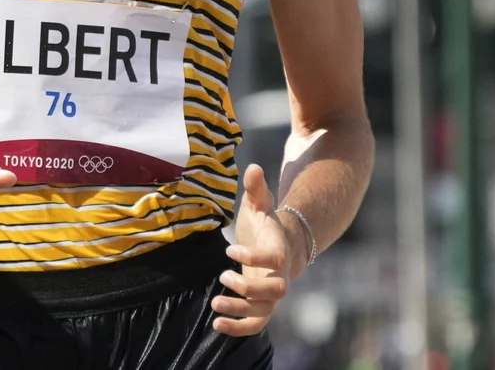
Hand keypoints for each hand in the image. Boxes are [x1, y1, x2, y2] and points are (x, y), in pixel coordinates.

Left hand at [214, 164, 297, 335]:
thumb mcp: (259, 205)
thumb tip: (252, 167)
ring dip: (241, 310)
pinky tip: (216, 325)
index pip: (275, 257)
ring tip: (215, 304)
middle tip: (223, 275)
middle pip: (276, 290)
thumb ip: (256, 189)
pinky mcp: (262, 307)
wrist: (280, 248)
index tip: (230, 249)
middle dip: (249, 287)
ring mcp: (272, 294)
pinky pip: (257, 323)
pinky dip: (239, 329)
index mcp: (278, 249)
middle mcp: (279, 275)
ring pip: (265, 310)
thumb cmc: (265, 225)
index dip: (255, 256)